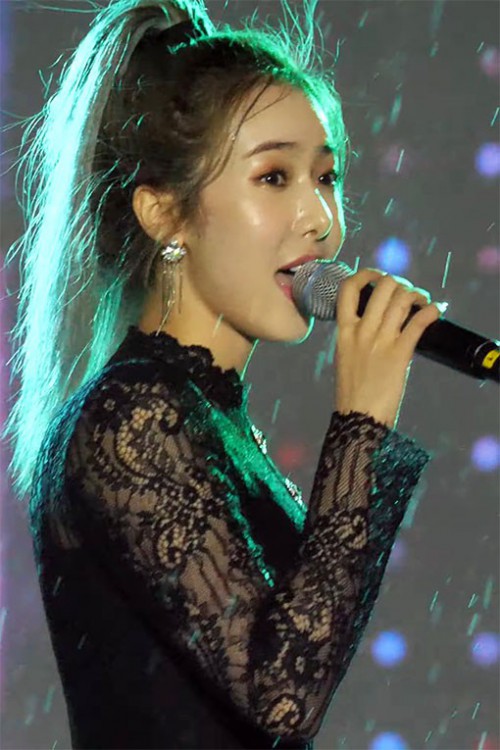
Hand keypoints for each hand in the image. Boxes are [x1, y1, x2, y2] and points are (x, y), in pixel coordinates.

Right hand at [333, 268, 443, 429]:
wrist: (358, 419)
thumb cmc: (352, 395)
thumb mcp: (345, 359)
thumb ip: (355, 339)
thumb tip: (372, 327)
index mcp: (344, 332)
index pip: (348, 289)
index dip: (366, 275)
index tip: (377, 276)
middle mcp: (361, 331)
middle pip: (382, 287)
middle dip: (399, 283)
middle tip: (405, 292)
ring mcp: (380, 341)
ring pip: (401, 299)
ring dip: (417, 294)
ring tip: (423, 300)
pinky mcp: (399, 354)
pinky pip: (418, 322)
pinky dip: (431, 310)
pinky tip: (436, 309)